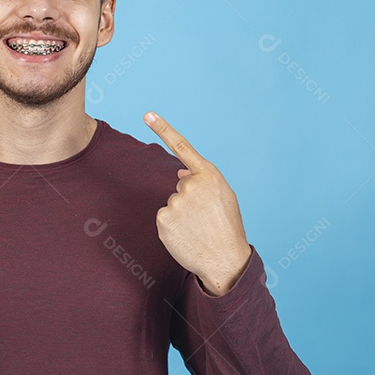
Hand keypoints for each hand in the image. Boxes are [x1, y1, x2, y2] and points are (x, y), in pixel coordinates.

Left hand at [144, 111, 250, 295]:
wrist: (225, 259)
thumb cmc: (227, 227)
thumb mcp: (223, 196)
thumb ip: (202, 180)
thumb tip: (179, 172)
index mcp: (208, 175)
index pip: (182, 147)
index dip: (163, 129)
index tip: (147, 115)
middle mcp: (189, 185)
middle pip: (180, 186)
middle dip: (189, 199)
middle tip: (206, 217)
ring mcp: (175, 202)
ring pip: (172, 203)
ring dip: (182, 214)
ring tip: (199, 228)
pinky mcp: (163, 218)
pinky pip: (164, 217)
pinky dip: (173, 226)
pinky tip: (186, 235)